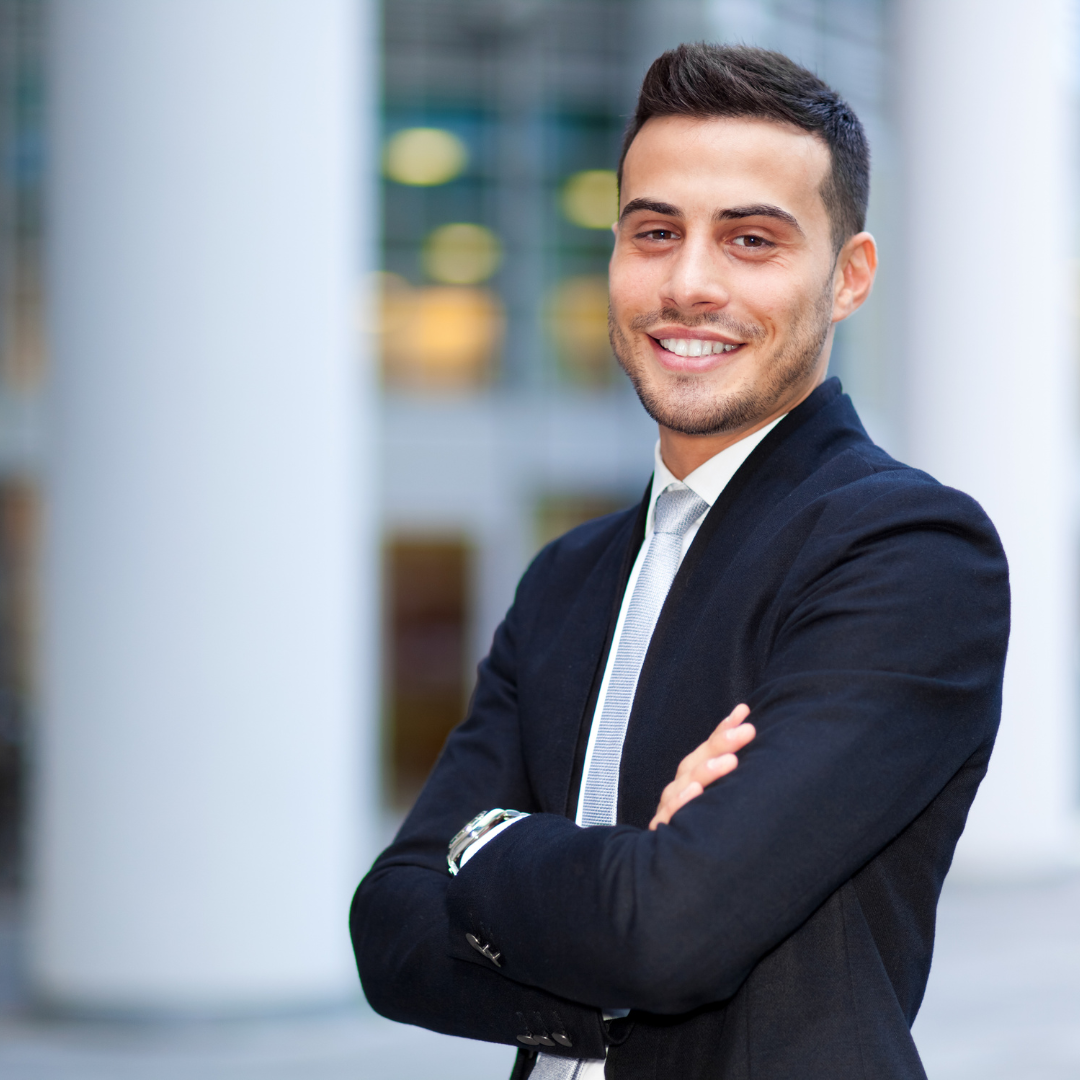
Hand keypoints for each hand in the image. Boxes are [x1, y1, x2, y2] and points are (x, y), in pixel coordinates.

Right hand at [648, 704, 753, 829]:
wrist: (669, 879)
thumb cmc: (703, 834)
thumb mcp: (718, 805)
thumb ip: (729, 779)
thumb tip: (757, 750)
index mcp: (692, 780)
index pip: (708, 750)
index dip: (723, 729)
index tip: (744, 710)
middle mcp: (679, 790)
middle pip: (697, 761)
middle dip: (722, 743)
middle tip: (748, 731)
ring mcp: (670, 810)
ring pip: (685, 784)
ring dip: (707, 770)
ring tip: (730, 761)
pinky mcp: (663, 833)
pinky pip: (671, 815)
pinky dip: (683, 802)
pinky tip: (697, 791)